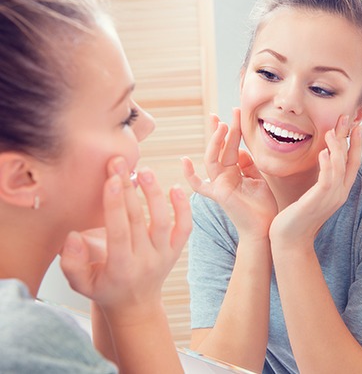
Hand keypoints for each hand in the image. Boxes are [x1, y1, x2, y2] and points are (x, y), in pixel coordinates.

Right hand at [59, 157, 191, 317]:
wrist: (135, 304)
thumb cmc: (104, 289)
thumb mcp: (81, 284)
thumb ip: (72, 262)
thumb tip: (72, 236)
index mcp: (121, 268)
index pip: (119, 232)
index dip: (115, 205)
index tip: (110, 180)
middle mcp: (146, 260)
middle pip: (138, 220)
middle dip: (127, 189)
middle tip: (119, 163)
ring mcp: (164, 255)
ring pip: (163, 221)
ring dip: (155, 194)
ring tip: (145, 171)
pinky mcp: (175, 250)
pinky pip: (184, 228)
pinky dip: (184, 208)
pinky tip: (176, 188)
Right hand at [182, 108, 276, 241]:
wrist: (265, 228)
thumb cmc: (263, 207)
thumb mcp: (258, 179)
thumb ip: (248, 164)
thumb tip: (240, 151)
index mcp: (234, 172)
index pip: (230, 147)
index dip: (232, 130)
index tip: (235, 112)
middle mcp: (224, 176)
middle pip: (220, 148)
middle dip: (223, 130)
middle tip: (226, 113)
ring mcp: (219, 184)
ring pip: (212, 159)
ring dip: (215, 142)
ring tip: (222, 125)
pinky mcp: (218, 194)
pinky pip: (199, 185)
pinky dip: (189, 175)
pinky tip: (184, 161)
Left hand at [269, 115, 361, 248]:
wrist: (289, 240)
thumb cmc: (296, 216)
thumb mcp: (311, 193)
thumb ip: (319, 178)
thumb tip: (320, 159)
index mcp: (338, 190)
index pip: (353, 163)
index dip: (356, 144)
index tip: (356, 125)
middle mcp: (339, 193)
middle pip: (350, 161)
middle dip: (350, 138)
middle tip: (348, 117)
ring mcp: (331, 198)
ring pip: (340, 167)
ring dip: (337, 147)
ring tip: (332, 130)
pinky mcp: (318, 201)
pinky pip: (327, 180)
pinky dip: (327, 164)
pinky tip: (322, 152)